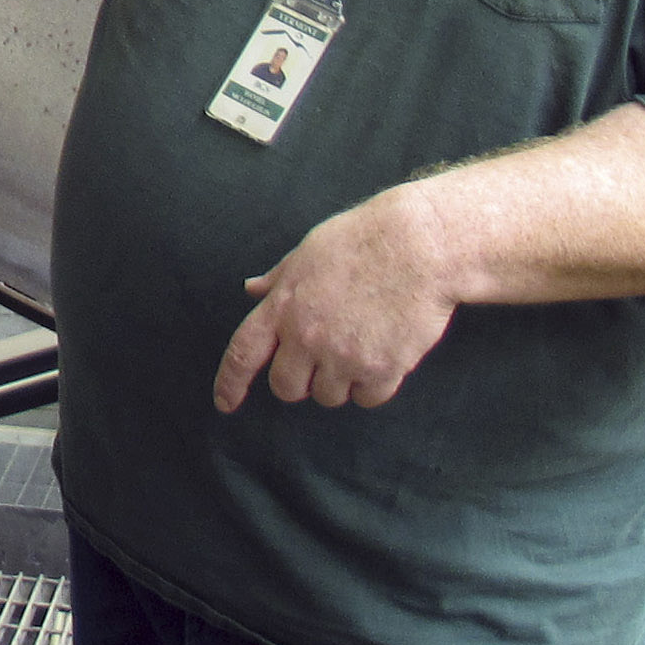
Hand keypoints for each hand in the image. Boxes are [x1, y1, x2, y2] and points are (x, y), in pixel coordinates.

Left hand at [213, 191, 460, 411]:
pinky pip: (367, 399)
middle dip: (298, 381)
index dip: (230, 383)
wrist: (419, 246)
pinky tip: (382, 358)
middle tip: (320, 360)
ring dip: (339, 382)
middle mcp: (307, 337)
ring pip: (328, 397)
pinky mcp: (382, 369)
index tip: (225, 404)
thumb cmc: (362, 241)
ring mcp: (343, 357)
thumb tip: (251, 289)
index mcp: (282, 307)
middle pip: (286, 388)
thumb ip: (278, 280)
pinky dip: (372, 387)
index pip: (242, 355)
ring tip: (359, 346)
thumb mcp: (307, 254)